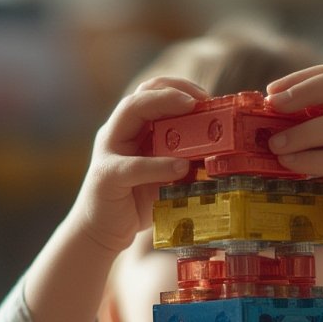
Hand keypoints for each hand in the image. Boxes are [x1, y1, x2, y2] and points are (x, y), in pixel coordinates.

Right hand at [73, 77, 207, 254]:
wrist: (102, 233)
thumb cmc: (134, 203)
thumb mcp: (164, 178)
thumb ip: (183, 163)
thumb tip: (220, 157)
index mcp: (131, 129)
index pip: (152, 93)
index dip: (180, 88)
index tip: (209, 97)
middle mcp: (116, 132)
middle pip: (142, 92)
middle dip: (175, 89)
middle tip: (204, 99)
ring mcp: (108, 150)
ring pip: (133, 111)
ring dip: (165, 107)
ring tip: (194, 111)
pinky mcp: (107, 176)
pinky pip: (135, 165)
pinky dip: (160, 164)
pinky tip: (182, 166)